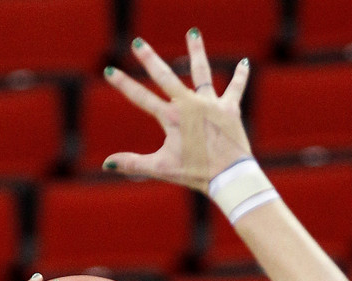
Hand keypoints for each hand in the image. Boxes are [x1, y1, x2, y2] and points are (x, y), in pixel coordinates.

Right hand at [102, 29, 251, 191]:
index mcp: (171, 118)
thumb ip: (133, 163)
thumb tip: (106, 164)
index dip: (124, 85)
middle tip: (138, 43)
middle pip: (165, 76)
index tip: (110, 71)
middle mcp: (189, 104)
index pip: (141, 98)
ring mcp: (210, 104)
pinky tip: (245, 63)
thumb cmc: (196, 174)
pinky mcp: (230, 109)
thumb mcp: (162, 168)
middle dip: (150, 59)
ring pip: (202, 72)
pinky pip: (236, 89)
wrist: (229, 176)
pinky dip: (241, 76)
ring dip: (197, 51)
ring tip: (194, 32)